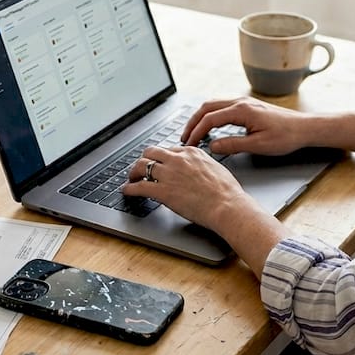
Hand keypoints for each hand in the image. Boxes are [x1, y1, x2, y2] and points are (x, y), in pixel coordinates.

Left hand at [120, 145, 254, 231]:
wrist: (227, 205)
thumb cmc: (227, 192)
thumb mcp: (216, 167)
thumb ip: (202, 164)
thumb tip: (198, 170)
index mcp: (192, 152)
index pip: (169, 150)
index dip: (162, 158)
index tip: (159, 164)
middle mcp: (178, 159)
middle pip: (151, 152)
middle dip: (144, 159)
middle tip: (141, 168)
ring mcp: (169, 174)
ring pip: (142, 166)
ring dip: (134, 172)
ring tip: (132, 178)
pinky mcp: (163, 191)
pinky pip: (139, 187)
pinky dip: (130, 188)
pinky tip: (127, 191)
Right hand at [182, 97, 311, 156]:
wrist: (305, 128)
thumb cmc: (286, 136)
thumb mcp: (258, 145)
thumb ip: (233, 145)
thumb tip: (212, 146)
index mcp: (241, 111)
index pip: (209, 119)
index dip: (195, 132)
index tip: (189, 144)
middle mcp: (240, 102)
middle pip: (206, 107)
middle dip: (192, 122)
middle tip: (184, 137)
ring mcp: (244, 102)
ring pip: (213, 105)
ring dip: (201, 117)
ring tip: (193, 132)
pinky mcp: (248, 106)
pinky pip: (222, 106)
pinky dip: (211, 115)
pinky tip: (210, 126)